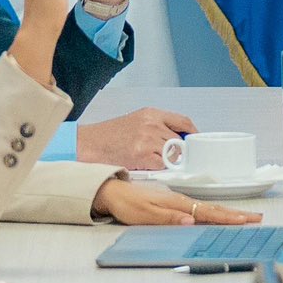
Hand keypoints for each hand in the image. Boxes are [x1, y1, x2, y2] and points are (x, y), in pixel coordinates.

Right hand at [75, 107, 196, 170]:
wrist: (88, 144)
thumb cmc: (110, 136)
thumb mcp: (137, 121)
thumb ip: (157, 126)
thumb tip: (178, 139)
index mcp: (152, 114)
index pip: (183, 121)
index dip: (192, 133)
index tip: (195, 141)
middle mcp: (152, 124)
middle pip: (179, 141)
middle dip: (178, 151)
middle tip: (171, 158)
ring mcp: (148, 140)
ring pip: (172, 154)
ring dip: (167, 161)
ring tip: (154, 162)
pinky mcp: (142, 155)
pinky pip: (161, 165)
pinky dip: (158, 169)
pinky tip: (147, 166)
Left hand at [90, 178, 261, 227]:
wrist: (114, 193)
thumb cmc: (128, 204)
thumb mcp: (144, 214)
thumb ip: (168, 218)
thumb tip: (191, 221)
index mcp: (178, 204)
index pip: (207, 212)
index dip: (227, 217)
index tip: (244, 221)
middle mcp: (182, 202)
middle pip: (215, 209)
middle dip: (237, 214)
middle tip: (257, 218)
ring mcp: (180, 202)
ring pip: (210, 209)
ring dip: (229, 213)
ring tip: (246, 217)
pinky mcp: (176, 205)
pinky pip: (202, 210)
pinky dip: (216, 213)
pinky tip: (220, 216)